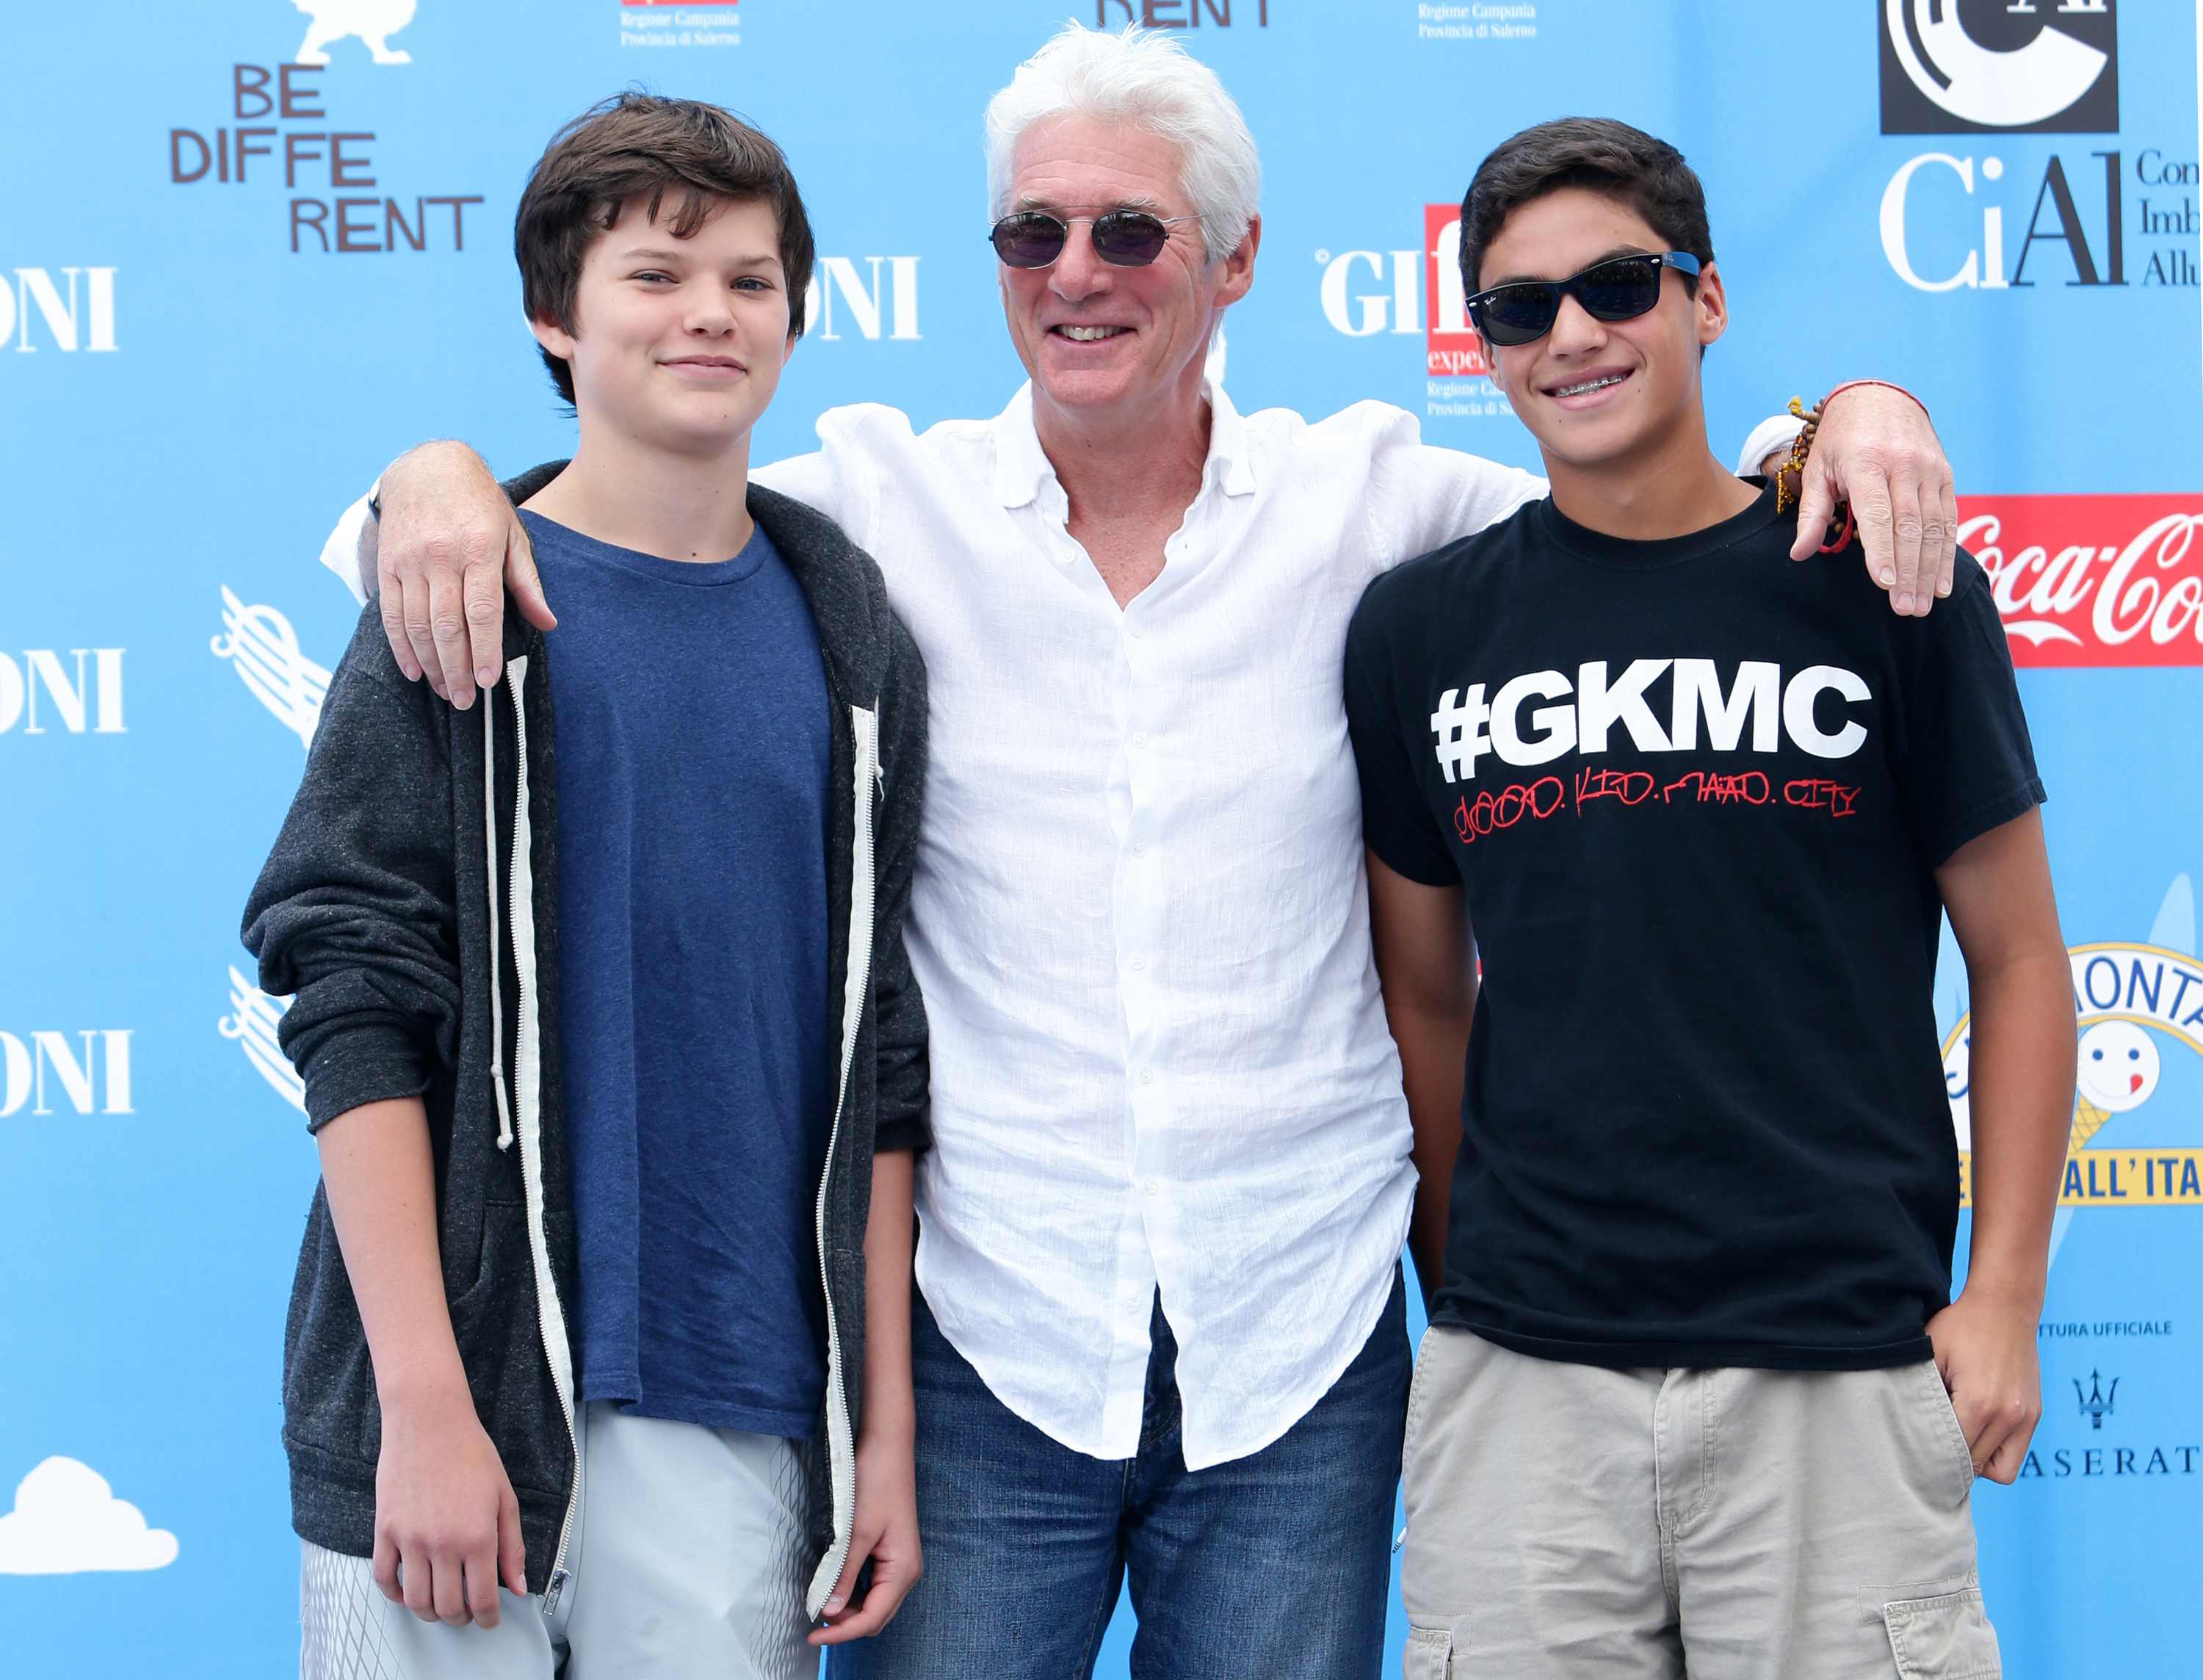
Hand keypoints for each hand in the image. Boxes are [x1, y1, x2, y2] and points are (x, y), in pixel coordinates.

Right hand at [372, 1391, 527, 1625]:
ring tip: (441, 1603)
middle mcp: (443, 1543)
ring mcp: (410, 1539)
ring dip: (430, 1611)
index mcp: (479, 1536)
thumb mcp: (505, 1498)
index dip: (488, 1618)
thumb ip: (512, 1547)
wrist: (429, 1422)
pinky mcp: (385, 1530)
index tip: (490, 1619)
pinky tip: (410, 1589)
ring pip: (416, 1601)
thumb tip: (518, 1587)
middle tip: (468, 1610)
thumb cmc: (472, 1454)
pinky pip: (384, 1578)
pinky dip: (396, 1594)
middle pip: (448, 1607)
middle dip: (461, 1617)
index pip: (483, 1599)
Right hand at [375, 441, 554, 708]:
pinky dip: (400, 645)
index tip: (486, 680)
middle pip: (446, 624)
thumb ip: (527, 582)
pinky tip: (414, 669)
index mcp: (479, 549)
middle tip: (464, 700)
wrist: (427, 467)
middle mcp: (441, 556)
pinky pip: (390, 612)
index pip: (481, 610)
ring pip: (416, 623)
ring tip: (443, 691)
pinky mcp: (387, 564)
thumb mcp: (513, 535)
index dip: (483, 649)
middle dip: (455, 667)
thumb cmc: (480, 505)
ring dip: (429, 663)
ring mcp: (409, 560)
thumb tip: (547, 623)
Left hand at [809, 1426, 922, 1644]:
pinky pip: (872, 1586)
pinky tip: (833, 1586)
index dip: (842, 1633)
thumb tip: (828, 1610)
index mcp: (903, 1570)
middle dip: (845, 1624)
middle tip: (812, 1622)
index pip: (872, 1618)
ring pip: (872, 1603)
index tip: (813, 1636)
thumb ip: (844, 1574)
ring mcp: (899, 1562)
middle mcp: (906, 1571)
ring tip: (819, 1602)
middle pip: (875, 1616)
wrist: (887, 1448)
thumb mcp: (856, 1531)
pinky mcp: (889, 1553)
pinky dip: (852, 1592)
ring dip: (847, 1609)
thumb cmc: (876, 1483)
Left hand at [1791, 383, 1957, 616]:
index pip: (1877, 514)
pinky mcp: (1946, 475)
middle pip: (1909, 526)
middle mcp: (1904, 464)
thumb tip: (1800, 554)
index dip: (1882, 551)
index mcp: (1867, 462)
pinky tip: (1941, 583)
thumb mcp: (1817, 469)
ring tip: (1923, 604)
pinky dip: (1947, 553)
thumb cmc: (1841, 439)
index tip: (1884, 584)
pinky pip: (1950, 518)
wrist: (1880, 396)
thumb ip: (1811, 513)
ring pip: (1935, 527)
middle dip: (1909, 572)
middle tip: (1905, 609)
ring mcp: (1930, 469)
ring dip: (1930, 570)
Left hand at [1924, 1285, 2042, 1484]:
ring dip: (1976, 1462)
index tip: (1912, 1455)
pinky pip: (2015, 1455)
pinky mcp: (2035, 1415)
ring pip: (2000, 1471)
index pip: (1951, 1453)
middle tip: (1928, 1450)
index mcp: (1979, 1403)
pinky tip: (1976, 1434)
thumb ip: (1921, 1394)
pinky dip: (1996, 1454)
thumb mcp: (1930, 1354)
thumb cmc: (1961, 1326)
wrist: (2005, 1305)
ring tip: (1955, 1440)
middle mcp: (2008, 1416)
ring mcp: (2025, 1418)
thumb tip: (1905, 1428)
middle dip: (1949, 1461)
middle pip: (1973, 1465)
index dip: (1929, 1456)